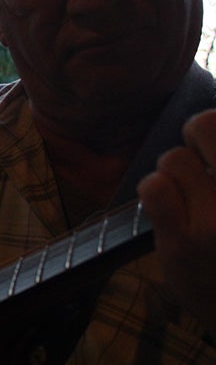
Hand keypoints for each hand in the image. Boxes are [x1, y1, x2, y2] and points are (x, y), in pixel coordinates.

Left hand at [138, 108, 215, 333]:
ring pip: (174, 158)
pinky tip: (170, 209)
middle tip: (202, 164)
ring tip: (192, 197)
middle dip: (197, 136)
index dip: (213, 129)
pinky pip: (154, 186)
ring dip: (175, 173)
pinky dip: (156, 192)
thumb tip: (198, 123)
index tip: (211, 151)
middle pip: (204, 124)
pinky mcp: (186, 242)